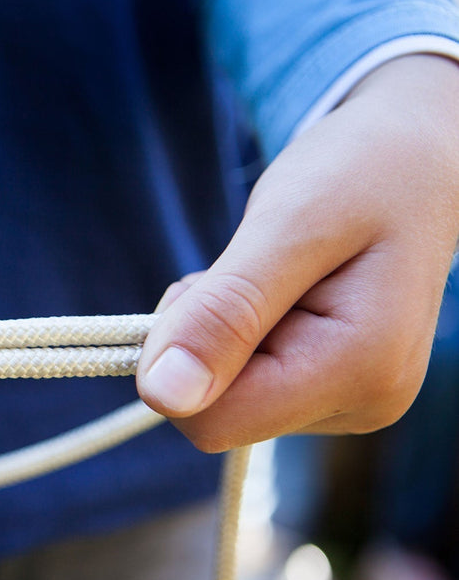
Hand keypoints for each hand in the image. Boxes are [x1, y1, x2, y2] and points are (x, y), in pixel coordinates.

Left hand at [137, 54, 458, 451]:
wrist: (419, 159)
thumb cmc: (360, 173)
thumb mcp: (286, 225)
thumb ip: (224, 312)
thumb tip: (160, 395)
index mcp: (361, 370)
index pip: (212, 421)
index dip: (178, 356)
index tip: (204, 285)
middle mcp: (362, 403)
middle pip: (215, 413)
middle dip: (201, 339)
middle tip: (244, 268)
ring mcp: (351, 402)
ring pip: (226, 397)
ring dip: (219, 332)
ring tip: (273, 272)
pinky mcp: (334, 392)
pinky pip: (247, 382)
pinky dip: (238, 335)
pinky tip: (280, 292)